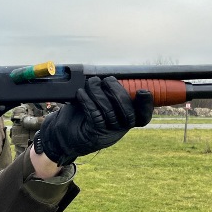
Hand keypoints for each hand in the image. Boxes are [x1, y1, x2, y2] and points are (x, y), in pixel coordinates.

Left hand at [34, 77, 153, 164]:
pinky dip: (87, 101)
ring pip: (109, 111)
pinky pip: (94, 115)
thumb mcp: (98, 103)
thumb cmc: (83, 115)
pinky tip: (81, 93)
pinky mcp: (94, 134)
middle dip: (118, 92)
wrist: (64, 136)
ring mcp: (108, 134)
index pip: (143, 116)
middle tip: (107, 80)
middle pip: (129, 113)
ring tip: (91, 83)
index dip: (147, 105)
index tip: (143, 91)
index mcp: (125, 120)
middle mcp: (120, 129)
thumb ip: (108, 93)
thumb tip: (111, 76)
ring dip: (98, 93)